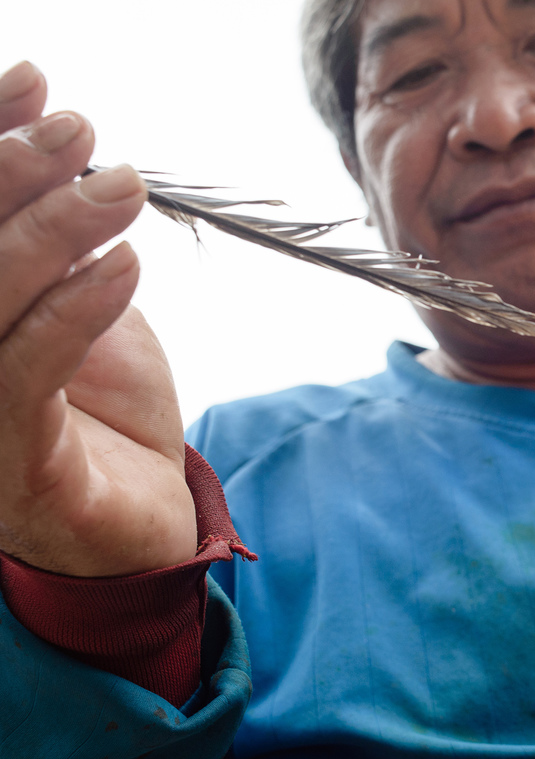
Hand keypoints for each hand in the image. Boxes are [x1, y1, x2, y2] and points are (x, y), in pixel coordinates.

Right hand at [0, 62, 195, 577]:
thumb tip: (54, 131)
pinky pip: (25, 375)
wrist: (134, 512)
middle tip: (81, 134)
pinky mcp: (8, 463)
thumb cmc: (94, 400)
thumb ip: (47, 230)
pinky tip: (124, 265)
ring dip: (50, 231)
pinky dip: (75, 312)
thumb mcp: (71, 297)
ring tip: (121, 187)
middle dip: (9, 176)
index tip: (35, 82)